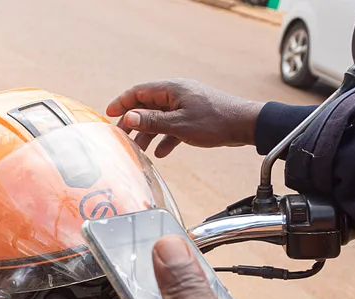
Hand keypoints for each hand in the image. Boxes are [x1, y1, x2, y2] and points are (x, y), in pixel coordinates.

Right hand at [107, 79, 263, 157]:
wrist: (245, 125)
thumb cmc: (214, 121)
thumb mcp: (178, 124)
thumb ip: (152, 121)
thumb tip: (128, 116)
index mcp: (171, 89)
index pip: (138, 92)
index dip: (122, 103)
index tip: (108, 115)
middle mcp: (177, 94)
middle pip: (146, 106)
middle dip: (133, 122)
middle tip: (122, 137)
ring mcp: (186, 105)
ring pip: (159, 118)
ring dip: (148, 133)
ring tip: (139, 149)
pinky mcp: (194, 117)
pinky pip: (173, 126)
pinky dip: (164, 138)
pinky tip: (161, 153)